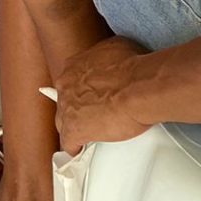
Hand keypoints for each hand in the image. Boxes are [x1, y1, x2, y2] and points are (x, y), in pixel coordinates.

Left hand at [54, 37, 148, 153]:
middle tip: (94, 113)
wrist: (137, 87)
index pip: (72, 81)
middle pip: (65, 100)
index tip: (92, 95)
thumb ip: (106, 57)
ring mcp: (67, 108)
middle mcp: (66, 84)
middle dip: (77, 107)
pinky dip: (75, 148)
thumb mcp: (117, 48)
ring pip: (63, 122)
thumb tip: (112, 60)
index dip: (82, 91)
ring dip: (75, 127)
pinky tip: (80, 152)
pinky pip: (69, 143)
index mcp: (74, 66)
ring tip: (88, 133)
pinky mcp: (74, 129)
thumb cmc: (133, 66)